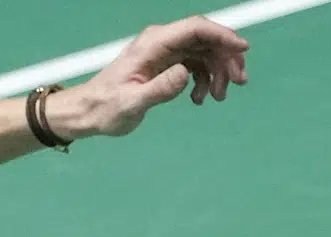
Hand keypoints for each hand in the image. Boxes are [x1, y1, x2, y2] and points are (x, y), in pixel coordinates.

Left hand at [51, 16, 249, 139]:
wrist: (88, 113)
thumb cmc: (105, 108)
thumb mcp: (131, 103)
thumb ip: (159, 89)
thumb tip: (185, 74)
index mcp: (152, 45)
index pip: (195, 28)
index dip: (222, 35)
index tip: (242, 50)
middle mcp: (160, 44)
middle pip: (206, 39)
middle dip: (226, 58)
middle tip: (237, 84)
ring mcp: (164, 53)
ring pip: (204, 53)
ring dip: (218, 73)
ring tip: (218, 97)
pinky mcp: (166, 66)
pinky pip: (196, 65)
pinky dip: (204, 80)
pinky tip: (199, 99)